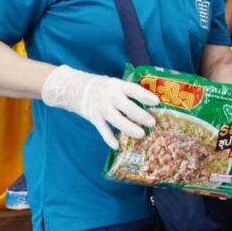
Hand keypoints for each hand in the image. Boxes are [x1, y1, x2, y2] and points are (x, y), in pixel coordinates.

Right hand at [41, 65, 159, 149]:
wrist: (74, 88)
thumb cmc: (103, 87)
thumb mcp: (115, 84)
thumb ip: (128, 93)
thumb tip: (150, 103)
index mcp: (117, 85)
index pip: (133, 90)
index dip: (144, 95)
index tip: (157, 102)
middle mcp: (109, 96)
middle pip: (126, 106)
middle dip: (140, 115)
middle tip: (152, 122)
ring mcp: (100, 108)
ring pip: (115, 119)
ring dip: (128, 128)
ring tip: (141, 134)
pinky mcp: (93, 118)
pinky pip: (102, 129)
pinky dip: (109, 138)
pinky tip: (117, 146)